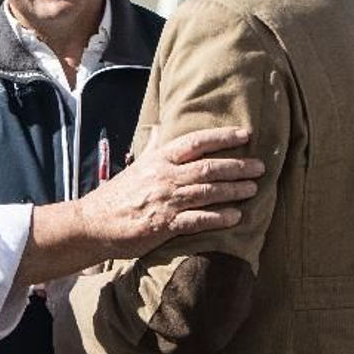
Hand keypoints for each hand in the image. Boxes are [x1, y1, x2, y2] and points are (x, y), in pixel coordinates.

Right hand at [80, 126, 260, 257]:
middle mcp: (164, 176)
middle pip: (208, 166)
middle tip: (260, 166)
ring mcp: (165, 200)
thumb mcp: (135, 166)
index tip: (245, 134)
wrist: (93, 223)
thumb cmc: (117, 195)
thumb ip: (151, 147)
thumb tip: (157, 127)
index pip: (195, 141)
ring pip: (207, 191)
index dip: (222, 137)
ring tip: (254, 189)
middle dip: (238, 166)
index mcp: (158, 159)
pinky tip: (236, 217)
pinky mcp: (164, 225)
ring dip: (234, 190)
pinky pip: (198, 219)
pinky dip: (219, 218)